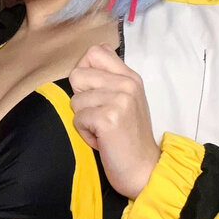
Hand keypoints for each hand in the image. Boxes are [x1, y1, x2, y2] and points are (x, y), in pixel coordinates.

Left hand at [68, 44, 159, 198]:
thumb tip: (98, 49)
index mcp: (131, 77)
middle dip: (81, 99)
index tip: (95, 93)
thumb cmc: (129, 137)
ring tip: (103, 130)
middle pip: (77, 75)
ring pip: (75, 100)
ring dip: (84, 119)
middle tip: (101, 115)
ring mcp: (120, 100)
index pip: (95, 52)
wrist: (144, 169)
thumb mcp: (126, 99)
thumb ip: (111, 76)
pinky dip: (85, 133)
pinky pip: (78, 119)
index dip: (85, 72)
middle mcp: (127, 84)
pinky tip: (102, 140)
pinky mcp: (109, 118)